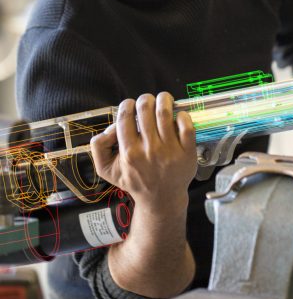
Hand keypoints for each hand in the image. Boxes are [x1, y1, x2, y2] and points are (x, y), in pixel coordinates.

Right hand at [90, 92, 196, 211]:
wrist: (161, 198)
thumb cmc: (135, 180)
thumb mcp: (107, 169)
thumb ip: (98, 148)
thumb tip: (109, 128)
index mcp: (129, 152)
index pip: (125, 117)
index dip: (127, 105)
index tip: (130, 106)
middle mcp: (149, 150)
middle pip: (145, 109)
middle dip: (145, 99)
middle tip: (147, 101)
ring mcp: (169, 151)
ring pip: (165, 113)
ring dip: (163, 99)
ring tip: (163, 99)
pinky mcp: (187, 152)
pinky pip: (186, 127)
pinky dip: (182, 116)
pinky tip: (178, 115)